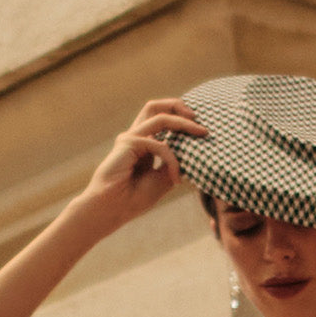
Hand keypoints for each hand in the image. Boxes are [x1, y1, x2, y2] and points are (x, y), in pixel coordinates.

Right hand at [78, 99, 208, 227]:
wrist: (113, 209)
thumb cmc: (134, 198)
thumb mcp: (163, 180)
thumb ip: (174, 164)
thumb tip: (193, 156)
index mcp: (143, 143)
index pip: (162, 120)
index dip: (181, 120)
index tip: (201, 130)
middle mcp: (136, 136)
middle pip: (156, 107)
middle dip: (179, 107)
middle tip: (199, 120)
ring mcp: (131, 138)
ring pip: (160, 117)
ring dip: (184, 124)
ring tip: (202, 133)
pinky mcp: (128, 143)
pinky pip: (160, 145)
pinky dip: (173, 160)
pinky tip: (176, 179)